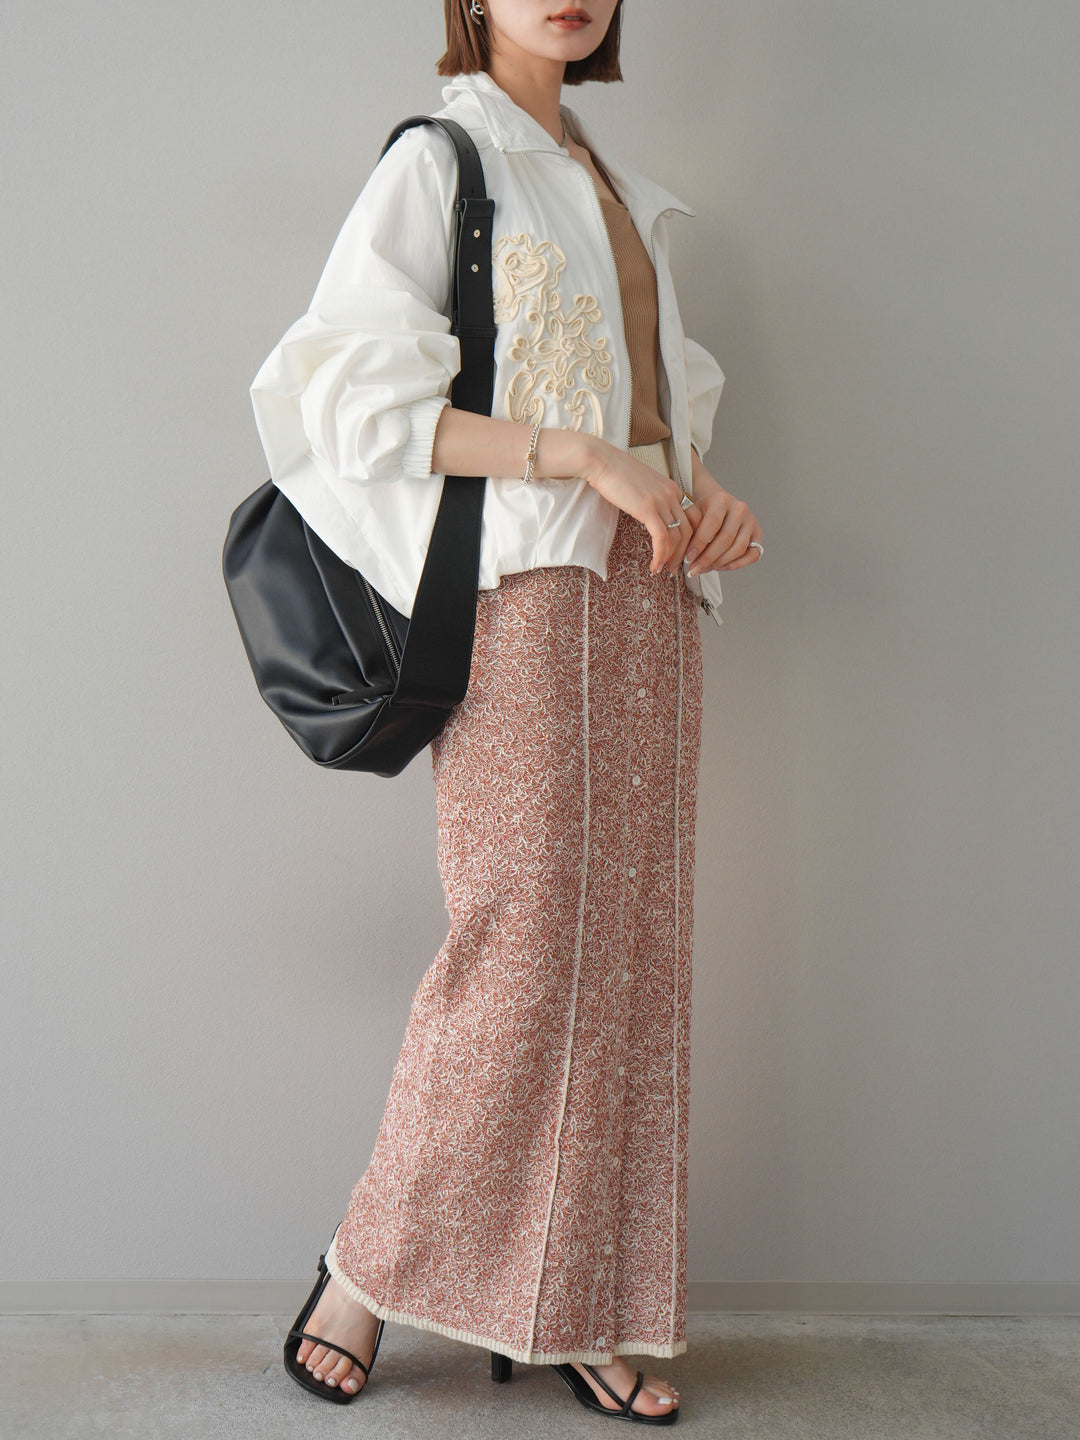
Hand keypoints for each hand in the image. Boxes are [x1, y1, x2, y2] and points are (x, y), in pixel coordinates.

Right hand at [581, 439, 702, 576]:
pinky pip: (661, 538)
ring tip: (662, 571)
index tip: (678, 555)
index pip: (691, 520)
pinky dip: (660, 555)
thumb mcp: (642, 487)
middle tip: (673, 570)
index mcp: (673, 489)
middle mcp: (672, 494)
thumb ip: (652, 501)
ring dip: (670, 559)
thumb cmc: (615, 475)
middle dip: (682, 554)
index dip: (688, 541)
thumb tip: (651, 518)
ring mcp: (662, 501)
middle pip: (688, 531)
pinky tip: (654, 566)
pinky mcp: (648, 509)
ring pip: (676, 537)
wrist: (601, 462)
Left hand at [683, 465, 761, 573]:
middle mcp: (740, 508)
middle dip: (707, 558)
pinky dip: (737, 564)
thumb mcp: (692, 513)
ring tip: (703, 569)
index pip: (712, 525)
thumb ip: (688, 528)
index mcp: (722, 499)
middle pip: (725, 539)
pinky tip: (720, 567)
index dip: (699, 544)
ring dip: (719, 563)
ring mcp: (751, 521)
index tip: (687, 559)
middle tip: (693, 569)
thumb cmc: (701, 511)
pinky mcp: (757, 534)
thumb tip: (681, 554)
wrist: (716, 504)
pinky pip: (752, 555)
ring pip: (738, 548)